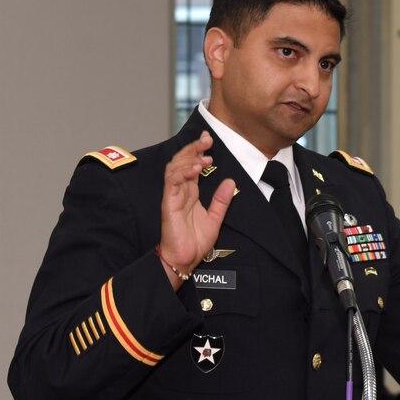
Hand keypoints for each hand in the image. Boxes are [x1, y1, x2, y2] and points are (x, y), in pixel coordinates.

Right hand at [159, 131, 234, 288]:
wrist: (184, 260)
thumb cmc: (195, 242)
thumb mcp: (215, 218)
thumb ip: (221, 200)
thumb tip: (231, 182)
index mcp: (190, 192)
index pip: (192, 165)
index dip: (198, 150)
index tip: (209, 139)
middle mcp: (180, 191)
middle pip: (182, 161)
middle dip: (193, 148)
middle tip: (207, 140)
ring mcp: (173, 196)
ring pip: (175, 168)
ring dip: (189, 158)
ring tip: (204, 156)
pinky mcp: (168, 203)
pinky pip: (172, 183)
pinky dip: (182, 173)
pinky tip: (194, 169)